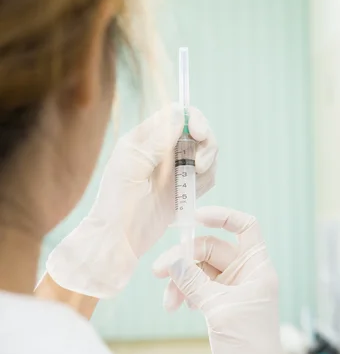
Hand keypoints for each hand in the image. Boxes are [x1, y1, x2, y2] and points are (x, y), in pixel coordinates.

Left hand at [46, 104, 217, 297]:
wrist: (119, 239)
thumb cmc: (117, 203)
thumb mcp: (132, 165)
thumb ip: (156, 141)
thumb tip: (181, 115)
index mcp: (145, 138)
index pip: (178, 114)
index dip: (195, 119)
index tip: (199, 134)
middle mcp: (162, 151)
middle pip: (198, 131)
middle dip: (207, 144)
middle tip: (200, 165)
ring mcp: (175, 170)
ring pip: (206, 154)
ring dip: (208, 163)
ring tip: (196, 178)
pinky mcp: (184, 190)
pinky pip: (206, 177)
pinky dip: (207, 180)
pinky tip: (194, 192)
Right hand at [153, 207, 302, 353]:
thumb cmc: (246, 347)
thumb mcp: (218, 310)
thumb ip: (194, 281)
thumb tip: (172, 259)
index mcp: (257, 269)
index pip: (245, 228)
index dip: (223, 217)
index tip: (195, 217)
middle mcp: (246, 275)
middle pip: (211, 249)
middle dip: (184, 259)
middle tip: (159, 272)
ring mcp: (232, 289)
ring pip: (200, 269)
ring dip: (181, 281)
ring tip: (169, 303)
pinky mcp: (219, 303)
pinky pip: (197, 286)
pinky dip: (185, 292)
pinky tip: (179, 306)